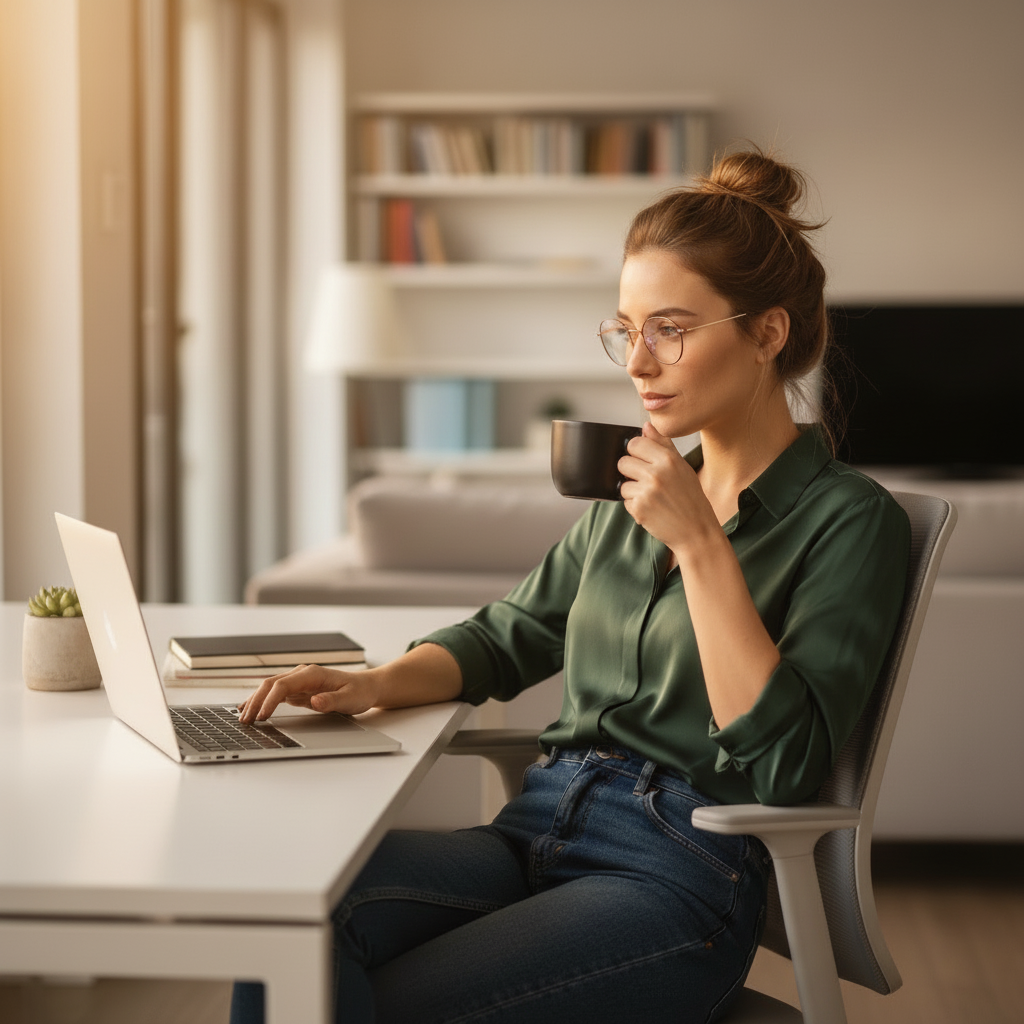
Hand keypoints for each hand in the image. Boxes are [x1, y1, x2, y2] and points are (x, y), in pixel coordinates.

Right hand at [238, 664, 379, 722]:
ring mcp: (298, 681)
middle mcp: (302, 675)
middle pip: (271, 685)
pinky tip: (250, 708)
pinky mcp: (298, 690)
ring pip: (269, 688)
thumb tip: (315, 701)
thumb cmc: (359, 692)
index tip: (262, 716)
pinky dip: (261, 701)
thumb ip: (332, 701)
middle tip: (245, 721)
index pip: (283, 685)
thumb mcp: (350, 699)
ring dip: (255, 702)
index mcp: (312, 674)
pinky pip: (275, 694)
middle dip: (256, 701)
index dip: (270, 700)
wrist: (366, 687)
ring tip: (243, 718)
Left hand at [618, 422, 718, 554]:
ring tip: (653, 499)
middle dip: (631, 473)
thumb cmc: (691, 499)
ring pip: (622, 484)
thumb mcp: (682, 467)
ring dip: (633, 492)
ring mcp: (647, 491)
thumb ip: (663, 445)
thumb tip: (646, 426)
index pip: (635, 443)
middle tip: (649, 483)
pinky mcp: (639, 509)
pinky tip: (652, 510)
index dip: (636, 453)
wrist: (697, 531)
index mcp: (668, 459)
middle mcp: (656, 473)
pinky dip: (635, 507)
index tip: (645, 462)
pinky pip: (625, 502)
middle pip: (623, 462)